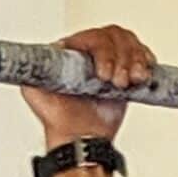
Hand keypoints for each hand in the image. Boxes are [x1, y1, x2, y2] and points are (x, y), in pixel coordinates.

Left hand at [24, 24, 155, 146]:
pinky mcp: (124, 71)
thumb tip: (41, 50)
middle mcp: (89, 55)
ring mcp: (108, 61)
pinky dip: (145, 62)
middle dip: (121, 59)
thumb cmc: (60, 121)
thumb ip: (32, 69)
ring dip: (134, 62)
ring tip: (127, 84)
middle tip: (116, 82)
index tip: (103, 74)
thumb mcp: (34, 93)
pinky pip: (141, 53)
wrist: (82, 140)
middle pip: (114, 36)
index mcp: (71, 54)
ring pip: (129, 42)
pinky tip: (141, 75)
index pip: (92, 36)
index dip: (103, 52)